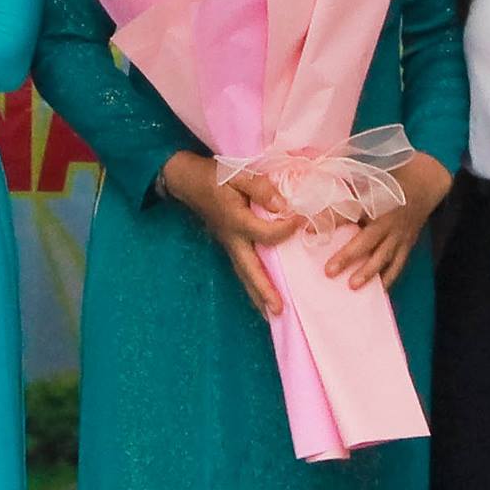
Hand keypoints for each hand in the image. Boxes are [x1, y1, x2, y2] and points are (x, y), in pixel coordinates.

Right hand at [163, 152, 296, 315]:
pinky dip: (253, 285)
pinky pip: (242, 269)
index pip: (265, 234)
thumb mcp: (236, 174)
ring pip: (244, 275)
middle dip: (263, 291)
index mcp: (236, 220)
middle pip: (249, 270)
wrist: (188, 181)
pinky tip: (263, 296)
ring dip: (257, 296)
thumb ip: (259, 187)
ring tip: (273, 315)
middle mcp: (232, 239)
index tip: (301, 219)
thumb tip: (282, 206)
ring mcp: (229, 245)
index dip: (286, 228)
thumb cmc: (214, 176)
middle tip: (279, 311)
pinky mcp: (230, 246)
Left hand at [319, 152, 452, 289]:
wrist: (427, 181)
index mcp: (377, 199)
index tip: (309, 232)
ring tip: (352, 286)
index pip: (350, 212)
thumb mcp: (373, 171)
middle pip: (367, 241)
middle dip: (348, 256)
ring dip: (368, 272)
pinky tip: (378, 291)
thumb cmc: (394, 175)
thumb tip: (319, 175)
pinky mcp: (408, 244)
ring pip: (384, 257)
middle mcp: (389, 220)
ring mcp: (400, 235)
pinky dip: (390, 278)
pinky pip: (399, 264)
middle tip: (328, 271)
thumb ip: (349, 177)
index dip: (330, 222)